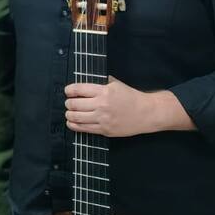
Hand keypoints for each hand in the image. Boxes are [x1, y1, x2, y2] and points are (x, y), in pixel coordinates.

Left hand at [65, 78, 193, 136]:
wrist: (147, 113)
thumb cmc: (131, 97)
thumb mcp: (116, 85)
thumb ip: (100, 84)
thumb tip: (85, 84)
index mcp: (103, 91)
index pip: (77, 89)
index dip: (68, 91)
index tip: (68, 92)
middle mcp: (101, 105)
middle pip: (73, 104)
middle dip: (68, 103)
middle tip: (69, 103)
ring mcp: (102, 119)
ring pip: (75, 117)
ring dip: (69, 114)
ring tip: (69, 112)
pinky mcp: (105, 130)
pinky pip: (83, 128)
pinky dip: (73, 125)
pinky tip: (71, 122)